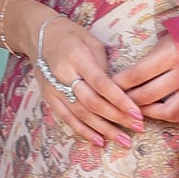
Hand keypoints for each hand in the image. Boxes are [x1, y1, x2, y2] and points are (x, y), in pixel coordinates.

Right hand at [30, 13, 144, 148]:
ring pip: (81, 114)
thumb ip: (105, 67)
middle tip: (138, 127)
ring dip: (104, 129)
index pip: (101, 83)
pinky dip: (83, 131)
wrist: (40, 36)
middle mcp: (63, 75)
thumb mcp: (92, 42)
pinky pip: (67, 118)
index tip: (137, 112)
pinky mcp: (49, 98)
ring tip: (124, 140)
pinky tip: (99, 141)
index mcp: (77, 57)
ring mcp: (53, 88)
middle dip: (117, 118)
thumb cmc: (72, 36)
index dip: (120, 100)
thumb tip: (120, 92)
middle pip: (92, 102)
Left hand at [112, 34, 178, 123]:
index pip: (137, 74)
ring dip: (147, 112)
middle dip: (128, 100)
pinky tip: (156, 110)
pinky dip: (166, 115)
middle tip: (116, 101)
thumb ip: (149, 60)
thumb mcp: (168, 38)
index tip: (108, 86)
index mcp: (173, 52)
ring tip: (135, 108)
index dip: (120, 84)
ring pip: (166, 111)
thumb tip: (123, 80)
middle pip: (148, 95)